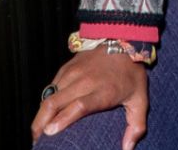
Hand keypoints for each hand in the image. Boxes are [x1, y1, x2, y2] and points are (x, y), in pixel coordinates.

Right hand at [31, 47, 147, 149]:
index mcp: (103, 91)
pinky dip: (45, 101)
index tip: (49, 133)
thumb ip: (136, 125)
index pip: (79, 106)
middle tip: (37, 141)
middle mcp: (85, 81)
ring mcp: (74, 72)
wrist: (124, 39)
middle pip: (55, 103)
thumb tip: (127, 149)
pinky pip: (51, 86)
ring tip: (38, 131)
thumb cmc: (131, 72)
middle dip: (41, 124)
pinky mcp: (67, 66)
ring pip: (49, 95)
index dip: (62, 120)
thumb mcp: (140, 99)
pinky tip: (45, 113)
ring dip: (40, 114)